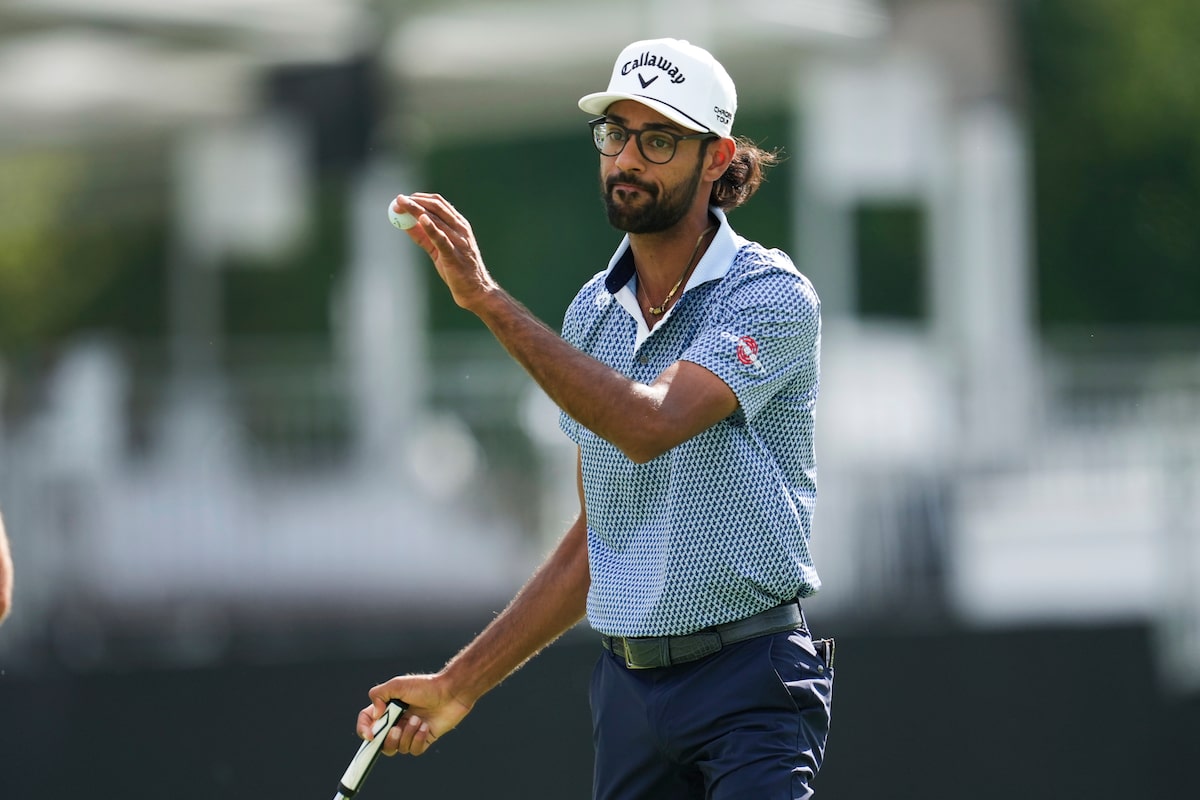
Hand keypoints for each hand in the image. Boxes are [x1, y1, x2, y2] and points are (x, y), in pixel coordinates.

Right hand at [356, 672, 472, 756]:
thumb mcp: (397, 685)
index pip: (366, 723)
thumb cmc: (425, 686)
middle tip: (397, 728)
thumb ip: (378, 695)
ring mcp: (409, 732)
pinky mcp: (423, 739)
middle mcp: (396, 722)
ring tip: (418, 719)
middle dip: (387, 739)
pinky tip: (426, 726)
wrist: (451, 691)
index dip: (363, 730)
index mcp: (387, 709)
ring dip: (407, 735)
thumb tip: (374, 715)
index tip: (370, 735)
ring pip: (398, 748)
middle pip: (380, 743)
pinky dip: (418, 739)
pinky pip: (414, 750)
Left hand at [389, 193, 498, 311]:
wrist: (474, 290)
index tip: (405, 198)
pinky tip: (422, 219)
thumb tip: (404, 223)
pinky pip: (442, 239)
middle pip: (437, 207)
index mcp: (459, 225)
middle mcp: (461, 229)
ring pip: (437, 220)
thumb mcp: (438, 249)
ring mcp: (459, 241)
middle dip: (416, 201)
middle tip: (399, 200)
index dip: (421, 198)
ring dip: (417, 211)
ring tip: (402, 206)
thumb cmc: (457, 268)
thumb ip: (424, 235)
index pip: (440, 204)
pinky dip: (432, 228)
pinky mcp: (454, 255)